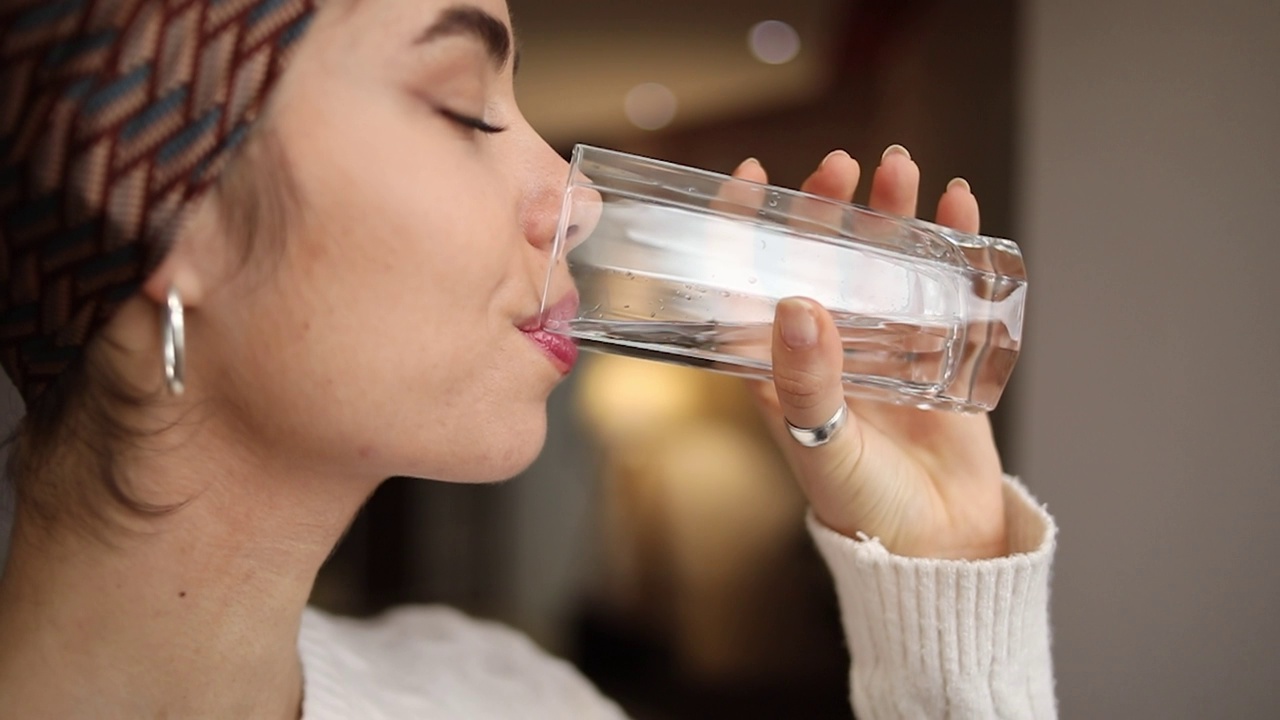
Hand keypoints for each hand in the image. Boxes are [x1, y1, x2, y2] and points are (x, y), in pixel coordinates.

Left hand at [736, 146, 1006, 559]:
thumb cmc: (864, 507)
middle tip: (843, 167)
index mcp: (780, 365)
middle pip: (819, 256)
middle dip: (828, 206)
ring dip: (888, 213)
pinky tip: (958, 205)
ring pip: (880, 261)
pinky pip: (942, 284)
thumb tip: (796, 305)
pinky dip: (951, 243)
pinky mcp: (937, 349)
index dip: (742, 228)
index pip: (750, 281)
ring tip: (901, 171)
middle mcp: (827, 345)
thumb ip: (807, 383)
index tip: (752, 177)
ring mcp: (883, 343)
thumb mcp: (823, 447)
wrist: (940, 547)